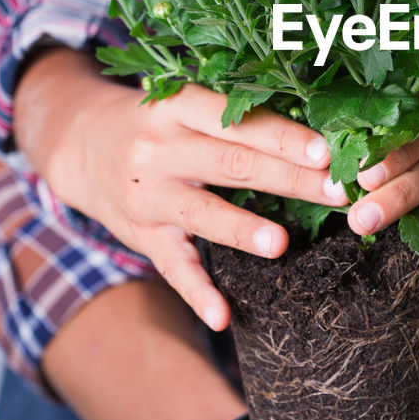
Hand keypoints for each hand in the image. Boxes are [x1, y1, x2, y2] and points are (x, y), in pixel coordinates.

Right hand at [16, 48, 346, 325]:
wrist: (81, 142)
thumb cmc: (157, 120)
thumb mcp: (184, 102)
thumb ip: (234, 113)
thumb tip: (313, 132)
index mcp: (178, 107)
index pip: (236, 122)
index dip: (281, 136)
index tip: (324, 150)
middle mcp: (160, 149)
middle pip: (232, 165)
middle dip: (289, 179)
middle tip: (337, 193)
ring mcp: (149, 195)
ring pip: (203, 214)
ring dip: (243, 230)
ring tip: (282, 244)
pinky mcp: (142, 235)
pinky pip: (173, 268)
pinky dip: (197, 294)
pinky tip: (223, 316)